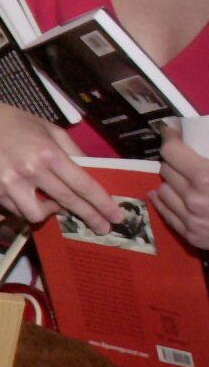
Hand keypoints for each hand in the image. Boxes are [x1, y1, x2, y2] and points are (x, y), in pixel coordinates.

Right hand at [0, 101, 118, 229]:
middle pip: (68, 201)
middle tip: (104, 229)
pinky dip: (29, 207)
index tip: (116, 216)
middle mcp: (31, 170)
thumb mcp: (50, 129)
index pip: (82, 184)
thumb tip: (92, 171)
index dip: (102, 203)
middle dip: (90, 216)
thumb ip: (72, 151)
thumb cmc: (16, 122)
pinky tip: (32, 198)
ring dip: (52, 213)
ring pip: (38, 214)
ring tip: (56, 206)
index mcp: (49, 153)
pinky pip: (18, 210)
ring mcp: (10, 183)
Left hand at [154, 130, 208, 251]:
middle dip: (174, 160)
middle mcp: (193, 199)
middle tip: (183, 156)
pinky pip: (165, 213)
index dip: (170, 137)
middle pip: (166, 170)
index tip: (171, 130)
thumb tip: (206, 133)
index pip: (171, 152)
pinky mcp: (191, 236)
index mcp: (206, 177)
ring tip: (182, 178)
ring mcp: (191, 219)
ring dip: (171, 182)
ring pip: (163, 191)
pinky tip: (167, 193)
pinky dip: (165, 201)